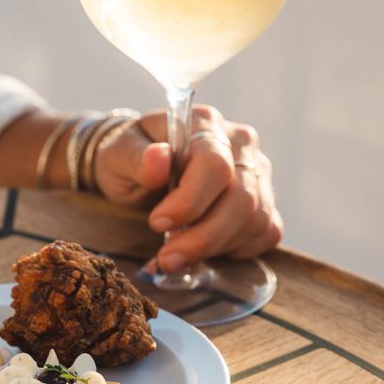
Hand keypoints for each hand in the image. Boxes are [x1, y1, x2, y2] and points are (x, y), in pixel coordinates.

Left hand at [93, 105, 283, 272]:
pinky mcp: (264, 201)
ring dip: (216, 248)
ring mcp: (257, 172)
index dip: (189, 201)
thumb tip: (158, 158)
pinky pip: (266, 232)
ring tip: (177, 257)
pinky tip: (205, 251)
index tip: (158, 223)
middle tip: (168, 259)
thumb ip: (136, 158)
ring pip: (256, 219)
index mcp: (204, 123)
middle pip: (242, 198)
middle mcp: (240, 144)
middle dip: (203, 238)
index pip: (214, 165)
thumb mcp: (118, 156)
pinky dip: (235, 250)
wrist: (139, 170)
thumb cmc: (130, 160)